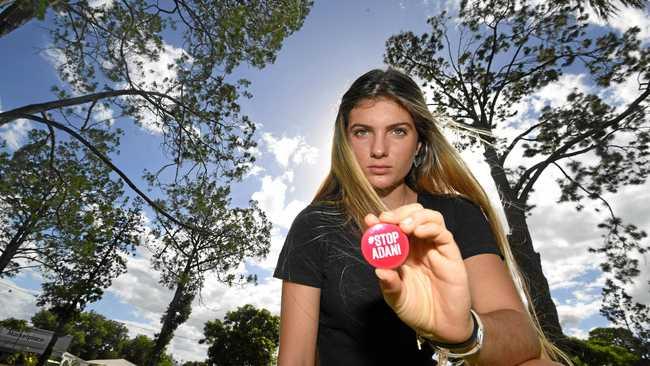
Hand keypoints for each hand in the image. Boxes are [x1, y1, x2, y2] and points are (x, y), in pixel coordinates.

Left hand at [365, 203, 472, 343]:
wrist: (441, 327)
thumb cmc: (417, 309)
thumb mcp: (396, 298)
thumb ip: (389, 284)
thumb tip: (378, 270)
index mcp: (402, 252)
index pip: (392, 228)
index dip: (381, 221)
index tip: (370, 220)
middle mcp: (419, 246)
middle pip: (411, 215)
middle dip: (398, 213)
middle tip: (386, 219)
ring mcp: (435, 247)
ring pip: (429, 217)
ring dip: (415, 216)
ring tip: (403, 226)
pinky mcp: (450, 253)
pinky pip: (443, 233)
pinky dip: (430, 227)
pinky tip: (418, 232)